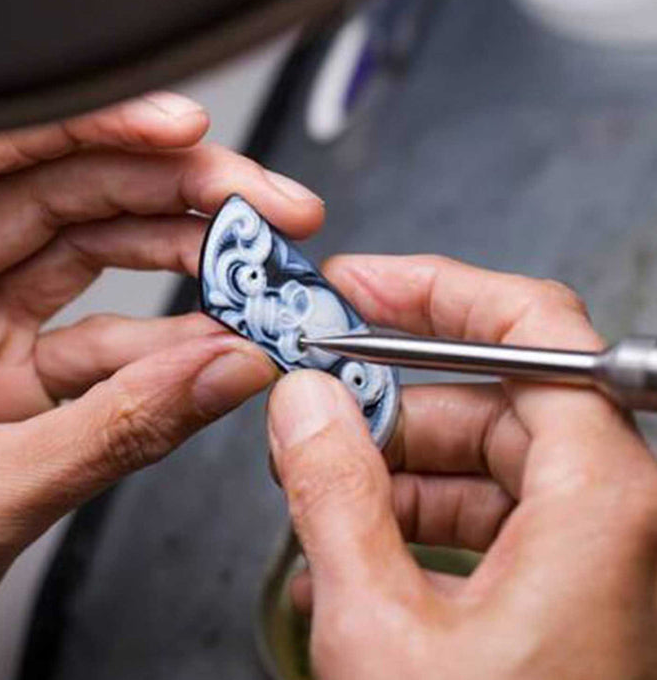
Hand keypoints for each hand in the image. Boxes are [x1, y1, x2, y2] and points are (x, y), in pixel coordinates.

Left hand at [0, 92, 323, 679]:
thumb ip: (118, 431)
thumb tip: (225, 372)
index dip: (86, 127)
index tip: (179, 129)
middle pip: (54, 197)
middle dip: (168, 191)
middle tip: (253, 200)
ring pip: (85, 254)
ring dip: (180, 256)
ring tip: (253, 263)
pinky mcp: (4, 369)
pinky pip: (98, 334)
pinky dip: (166, 339)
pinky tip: (217, 340)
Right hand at [267, 255, 656, 679]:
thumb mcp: (382, 631)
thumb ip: (332, 494)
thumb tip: (303, 401)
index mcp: (603, 498)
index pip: (531, 327)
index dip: (437, 290)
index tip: (363, 284)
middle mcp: (614, 510)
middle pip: (492, 393)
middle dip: (391, 396)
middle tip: (315, 402)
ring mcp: (594, 547)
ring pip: (482, 454)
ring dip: (393, 462)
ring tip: (320, 486)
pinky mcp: (566, 581)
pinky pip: (487, 511)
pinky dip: (416, 514)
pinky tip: (355, 545)